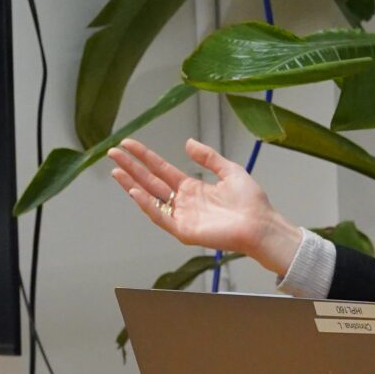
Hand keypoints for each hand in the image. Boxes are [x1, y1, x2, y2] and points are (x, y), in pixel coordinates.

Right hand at [107, 138, 299, 271]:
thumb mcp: (229, 170)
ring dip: (132, 184)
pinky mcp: (184, 230)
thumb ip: (208, 157)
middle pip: (150, 181)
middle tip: (113, 153)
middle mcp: (183, 201)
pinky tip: (135, 192)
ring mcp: (181, 216)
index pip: (161, 169)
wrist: (261, 224)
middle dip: (131, 167)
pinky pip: (161, 216)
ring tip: (116, 170)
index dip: (145, 156)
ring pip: (150, 197)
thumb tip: (187, 143)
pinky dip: (147, 205)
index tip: (128, 144)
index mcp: (192, 188)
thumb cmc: (250, 201)